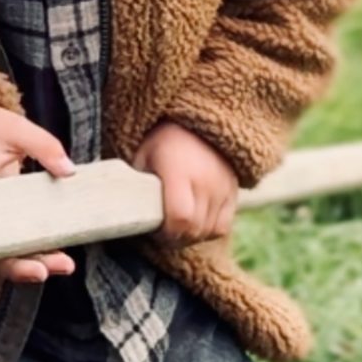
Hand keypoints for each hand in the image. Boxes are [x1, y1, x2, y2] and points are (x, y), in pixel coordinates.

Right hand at [0, 103, 75, 285]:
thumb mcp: (13, 127)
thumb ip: (43, 145)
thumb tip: (69, 171)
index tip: (21, 261)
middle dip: (18, 265)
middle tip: (46, 271)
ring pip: (1, 251)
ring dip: (31, 262)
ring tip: (64, 265)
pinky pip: (11, 241)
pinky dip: (33, 251)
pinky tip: (58, 256)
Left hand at [134, 121, 237, 242]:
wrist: (196, 123)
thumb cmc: (161, 143)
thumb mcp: (142, 157)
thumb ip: (137, 186)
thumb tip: (128, 214)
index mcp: (179, 171)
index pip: (180, 216)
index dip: (167, 232)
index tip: (154, 229)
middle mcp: (205, 181)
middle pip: (194, 229)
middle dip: (175, 238)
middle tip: (162, 232)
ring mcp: (222, 187)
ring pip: (208, 231)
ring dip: (190, 236)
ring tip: (177, 227)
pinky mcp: (232, 192)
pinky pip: (222, 227)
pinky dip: (207, 232)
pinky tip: (194, 224)